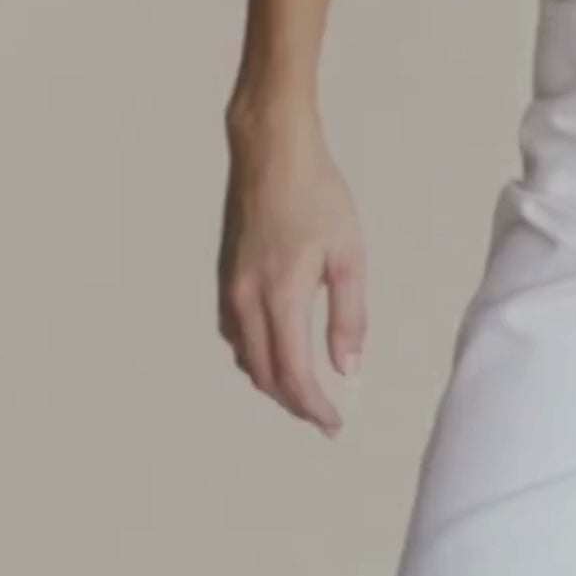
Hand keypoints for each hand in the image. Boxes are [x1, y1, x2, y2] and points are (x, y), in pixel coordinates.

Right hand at [218, 104, 367, 437]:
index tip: (335, 423)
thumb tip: (348, 369)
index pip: (294, 374)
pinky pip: (236, 335)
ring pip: (246, 358)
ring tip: (305, 393)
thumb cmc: (317, 196)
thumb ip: (348, 316)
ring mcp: (230, 290)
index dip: (314, 407)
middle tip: (325, 418)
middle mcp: (247, 300)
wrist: (270, 152)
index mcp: (281, 297)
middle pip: (265, 375)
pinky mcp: (225, 278)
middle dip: (295, 403)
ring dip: (274, 383)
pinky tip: (276, 354)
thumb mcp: (349, 256)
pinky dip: (256, 357)